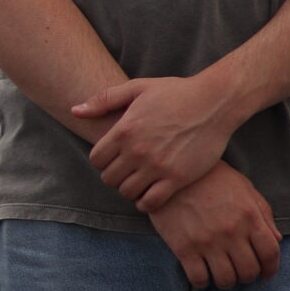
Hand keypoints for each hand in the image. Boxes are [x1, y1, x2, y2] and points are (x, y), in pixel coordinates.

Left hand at [71, 73, 235, 209]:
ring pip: (127, 192)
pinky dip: (146, 202)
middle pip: (109, 179)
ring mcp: (157, 166)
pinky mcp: (177, 179)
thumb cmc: (176, 93)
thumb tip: (75, 110)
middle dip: (115, 175)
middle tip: (127, 170)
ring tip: (139, 180)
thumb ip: (104, 99)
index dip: (102, 161)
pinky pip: (150, 203)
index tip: (114, 158)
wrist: (214, 102)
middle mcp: (137, 150)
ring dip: (130, 189)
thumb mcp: (138, 87)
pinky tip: (151, 193)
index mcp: (125, 129)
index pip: (96, 159)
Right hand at [147, 162, 281, 288]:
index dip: (271, 269)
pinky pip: (198, 279)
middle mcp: (231, 231)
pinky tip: (202, 271)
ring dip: (227, 281)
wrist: (174, 172)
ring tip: (222, 272)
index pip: (270, 253)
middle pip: (249, 271)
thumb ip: (263, 213)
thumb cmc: (213, 178)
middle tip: (241, 271)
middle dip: (248, 276)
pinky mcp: (184, 248)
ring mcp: (207, 241)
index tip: (266, 273)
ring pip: (226, 280)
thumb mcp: (244, 188)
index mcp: (249, 216)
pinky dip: (203, 281)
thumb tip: (277, 240)